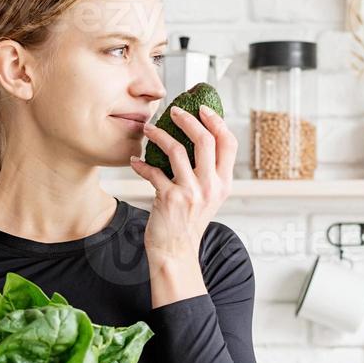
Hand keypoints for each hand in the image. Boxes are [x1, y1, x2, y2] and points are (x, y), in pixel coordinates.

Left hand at [128, 105, 236, 298]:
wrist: (176, 253)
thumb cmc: (188, 223)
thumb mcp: (208, 198)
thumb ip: (208, 173)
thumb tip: (196, 139)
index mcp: (224, 183)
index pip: (229, 143)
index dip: (217, 121)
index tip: (202, 109)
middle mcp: (212, 186)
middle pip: (205, 140)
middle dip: (187, 119)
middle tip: (173, 111)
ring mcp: (192, 193)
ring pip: (177, 150)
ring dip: (159, 135)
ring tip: (148, 130)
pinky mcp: (170, 199)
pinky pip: (153, 171)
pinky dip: (140, 164)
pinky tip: (134, 162)